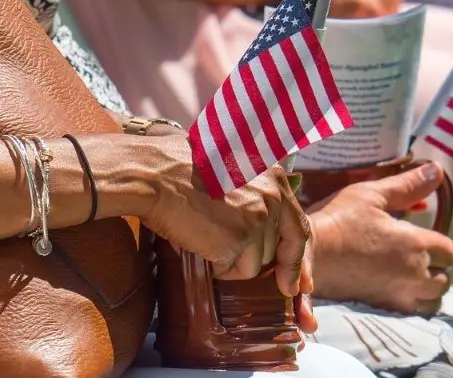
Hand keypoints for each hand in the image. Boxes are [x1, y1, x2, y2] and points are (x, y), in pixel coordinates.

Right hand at [133, 135, 313, 301]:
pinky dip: (214, 265)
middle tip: (220, 243)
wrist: (154, 174)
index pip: (297, 227)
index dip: (295, 260)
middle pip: (274, 250)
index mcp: (274, 177)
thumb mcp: (231, 170)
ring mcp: (259, 219)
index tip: (294, 284)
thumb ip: (255, 193)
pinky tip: (198, 240)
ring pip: (254, 264)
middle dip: (250, 257)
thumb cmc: (180, 170)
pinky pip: (233, 270)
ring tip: (204, 232)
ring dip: (229, 259)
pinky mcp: (240, 239)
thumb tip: (264, 230)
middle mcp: (273, 197)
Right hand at [308, 162, 452, 314]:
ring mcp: (399, 295)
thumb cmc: (339, 221)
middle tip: (416, 255)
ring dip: (427, 289)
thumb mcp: (371, 195)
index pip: (450, 251)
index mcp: (416, 244)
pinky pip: (413, 312)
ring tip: (410, 275)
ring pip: (433, 300)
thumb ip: (407, 185)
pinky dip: (412, 303)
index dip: (440, 243)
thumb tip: (437, 169)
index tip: (421, 236)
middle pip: (445, 279)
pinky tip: (395, 290)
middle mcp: (414, 274)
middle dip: (437, 268)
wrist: (308, 256)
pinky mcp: (383, 309)